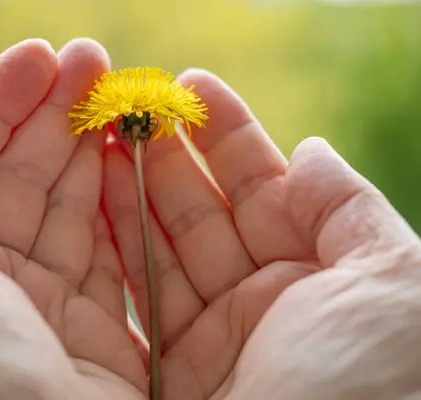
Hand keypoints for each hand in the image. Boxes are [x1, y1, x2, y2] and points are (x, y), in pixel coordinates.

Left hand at [0, 39, 147, 398]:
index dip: (1, 105)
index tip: (39, 58)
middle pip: (29, 178)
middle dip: (58, 115)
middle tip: (93, 61)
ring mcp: (50, 309)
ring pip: (77, 211)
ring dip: (97, 153)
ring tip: (120, 98)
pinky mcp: (103, 340)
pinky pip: (118, 261)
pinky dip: (130, 212)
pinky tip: (136, 163)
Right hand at [103, 69, 420, 398]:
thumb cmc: (376, 391)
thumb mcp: (396, 286)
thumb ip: (350, 212)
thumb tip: (311, 150)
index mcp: (319, 278)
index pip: (265, 187)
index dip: (228, 135)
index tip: (191, 87)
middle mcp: (262, 306)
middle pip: (203, 212)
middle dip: (167, 156)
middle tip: (130, 107)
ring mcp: (211, 341)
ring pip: (160, 250)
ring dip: (129, 194)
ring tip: (101, 141)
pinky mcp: (166, 376)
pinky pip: (133, 300)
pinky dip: (109, 253)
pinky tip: (89, 204)